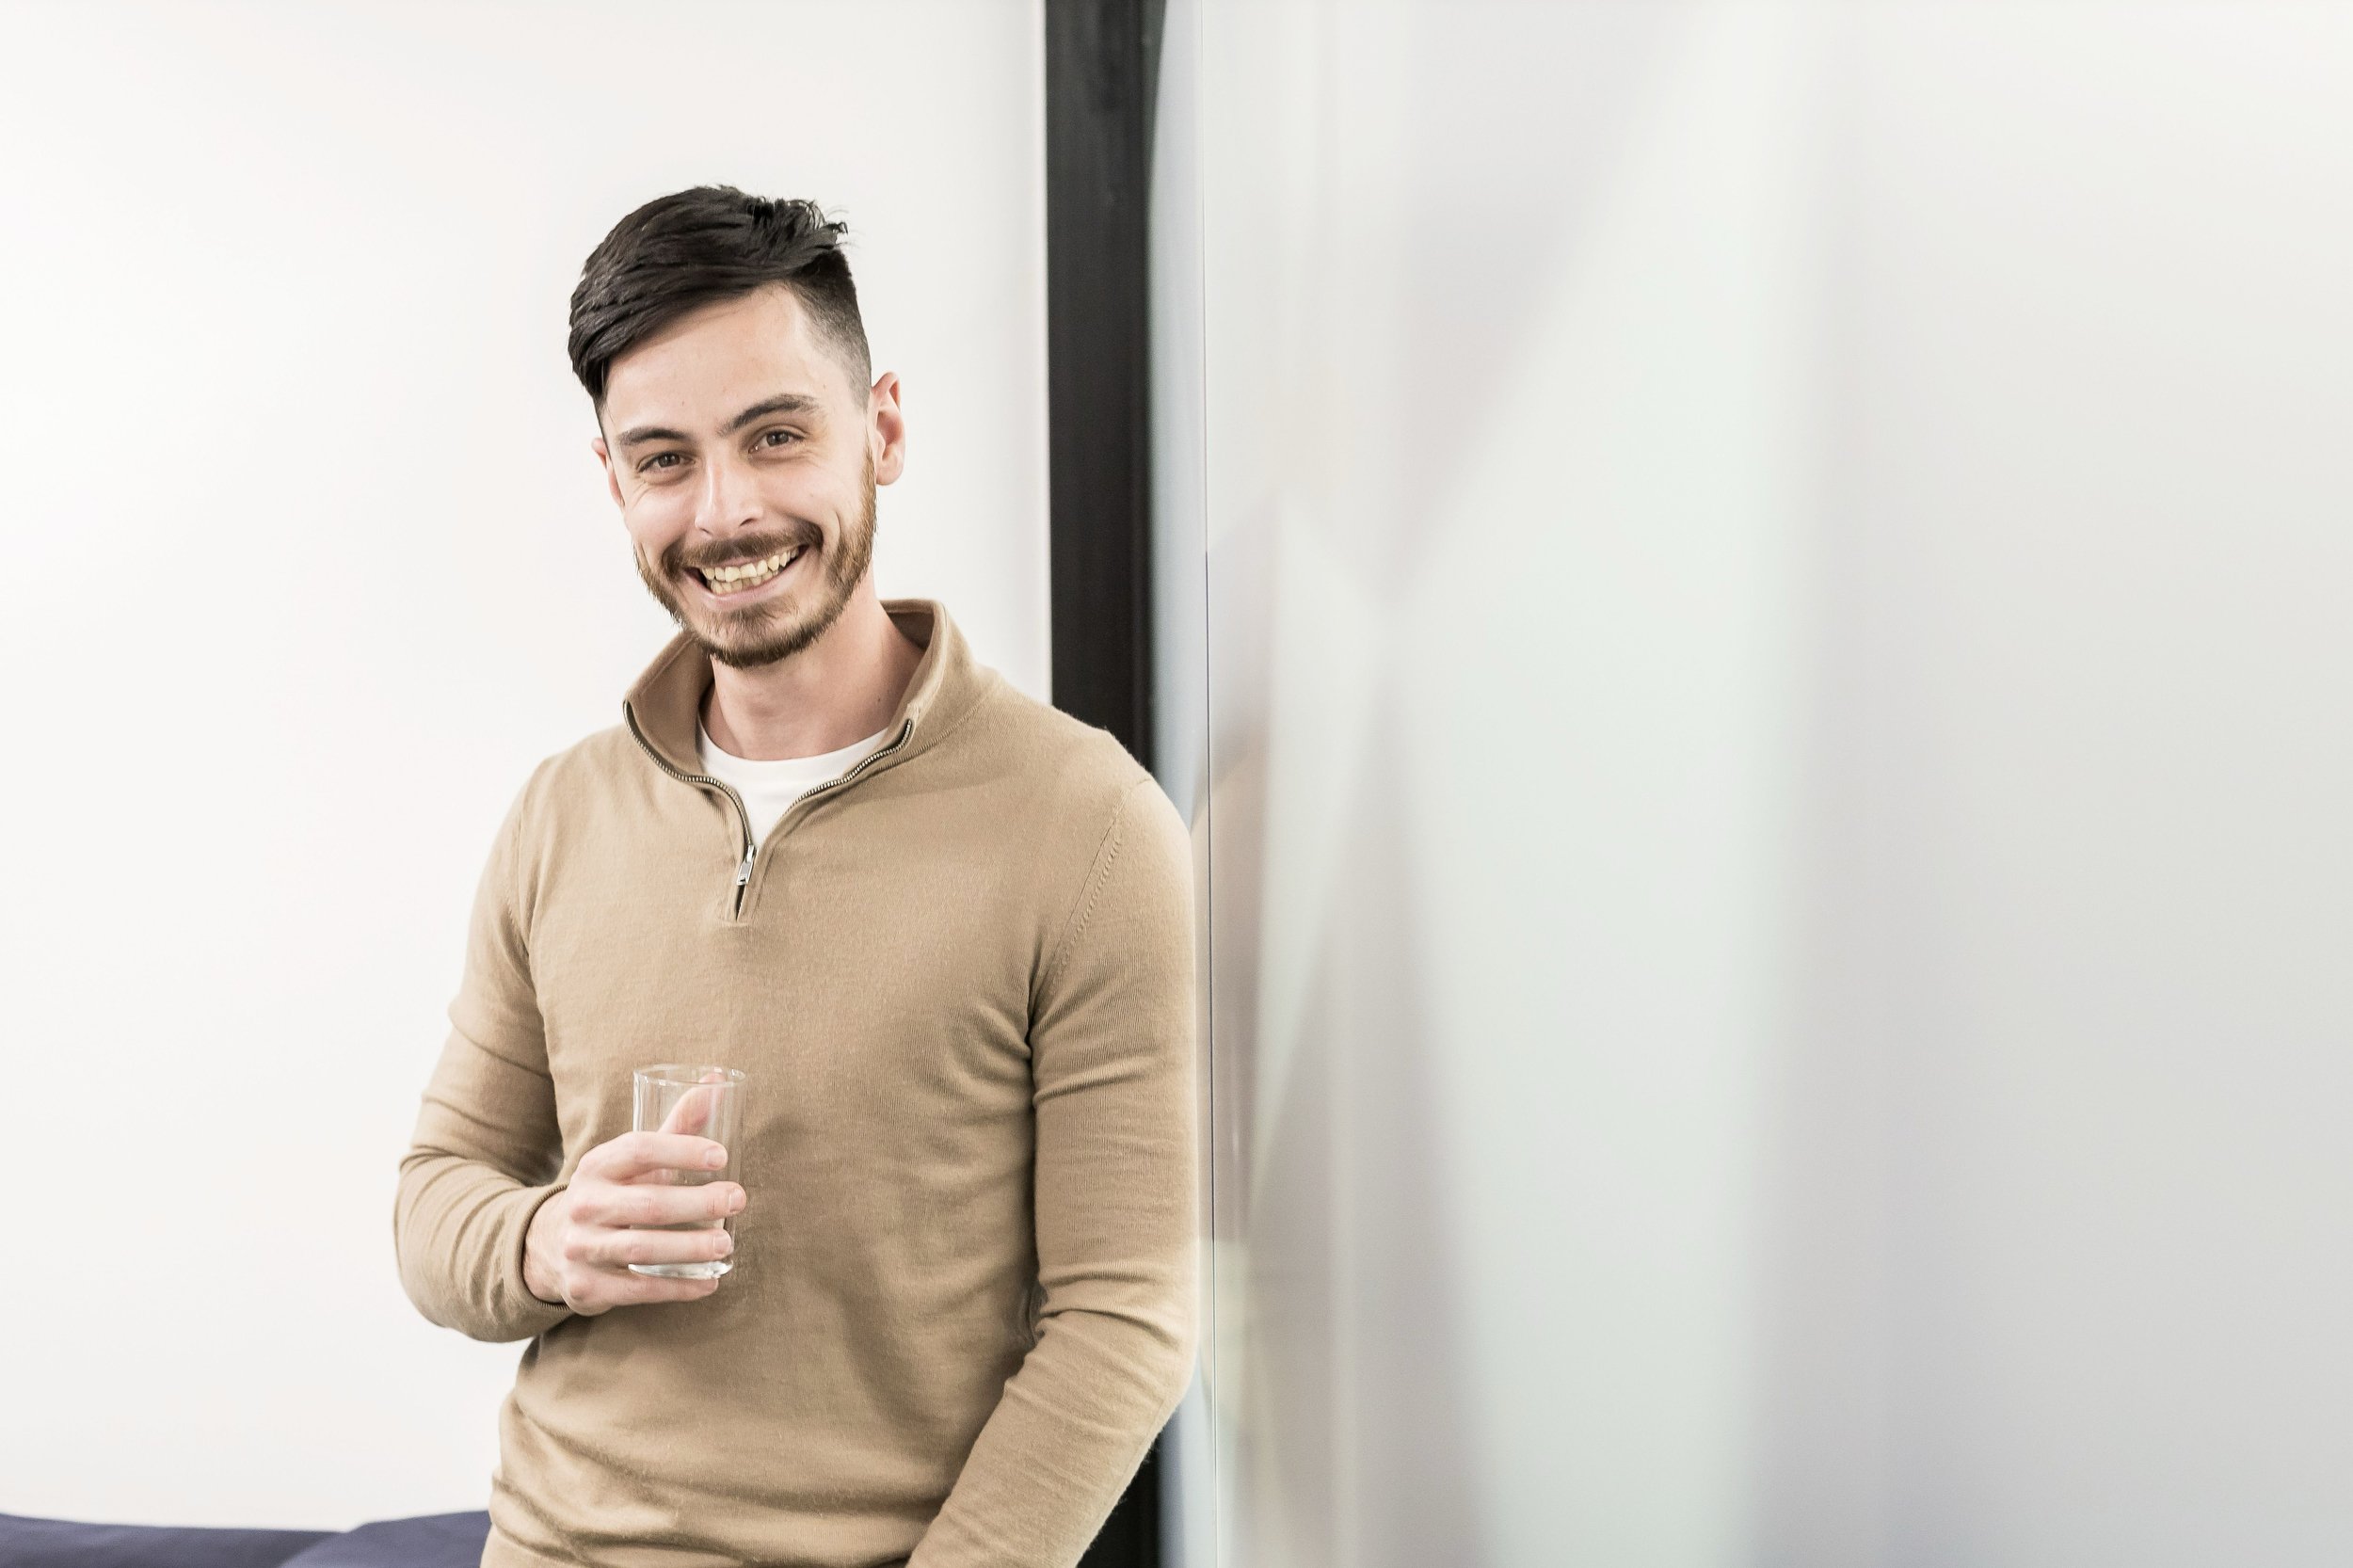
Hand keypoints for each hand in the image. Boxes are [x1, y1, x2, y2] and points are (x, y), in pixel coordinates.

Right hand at [522, 1130, 745, 1313]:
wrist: (550, 1245)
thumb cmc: (612, 1192)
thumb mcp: (632, 1160)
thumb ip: (675, 1126)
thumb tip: (718, 1080)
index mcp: (597, 1166)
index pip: (638, 1150)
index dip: (680, 1149)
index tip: (722, 1156)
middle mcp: (584, 1206)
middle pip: (646, 1204)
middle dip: (697, 1203)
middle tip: (738, 1199)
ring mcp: (581, 1249)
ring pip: (640, 1249)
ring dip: (689, 1248)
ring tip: (726, 1243)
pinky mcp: (587, 1288)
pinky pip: (636, 1290)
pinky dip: (676, 1288)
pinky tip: (709, 1281)